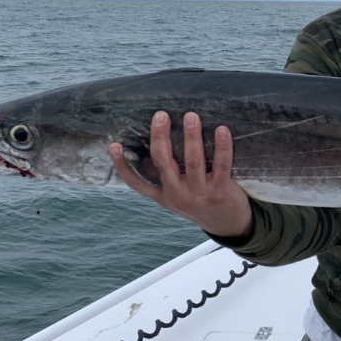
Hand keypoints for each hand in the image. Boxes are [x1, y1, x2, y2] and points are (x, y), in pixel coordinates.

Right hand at [109, 111, 253, 238]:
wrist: (227, 225)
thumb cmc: (200, 203)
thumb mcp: (177, 197)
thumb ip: (168, 175)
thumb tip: (159, 139)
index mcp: (163, 195)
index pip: (137, 183)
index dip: (122, 166)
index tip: (113, 146)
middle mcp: (178, 195)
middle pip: (163, 163)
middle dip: (160, 137)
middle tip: (161, 115)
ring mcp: (199, 194)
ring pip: (193, 161)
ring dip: (191, 137)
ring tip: (191, 116)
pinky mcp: (221, 191)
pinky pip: (221, 165)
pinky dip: (222, 146)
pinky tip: (222, 130)